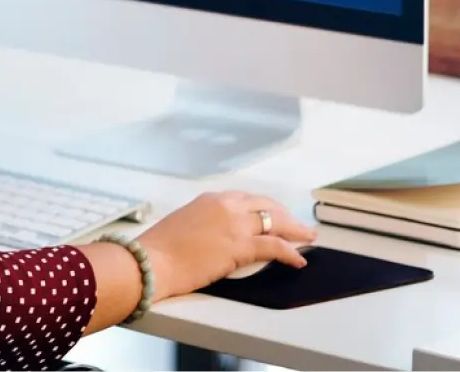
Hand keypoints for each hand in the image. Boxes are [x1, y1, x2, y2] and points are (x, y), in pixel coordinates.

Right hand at [135, 191, 315, 300]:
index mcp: (211, 199)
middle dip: (285, 215)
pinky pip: (274, 246)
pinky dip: (290, 252)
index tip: (275, 214)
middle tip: (298, 225)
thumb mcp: (184, 223)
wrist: (151, 260)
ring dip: (296, 231)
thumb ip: (204, 222)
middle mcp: (226, 205)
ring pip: (276, 222)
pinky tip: (298, 259)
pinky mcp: (239, 246)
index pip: (248, 199)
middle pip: (267, 206)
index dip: (266, 207)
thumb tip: (215, 234)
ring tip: (308, 237)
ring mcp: (234, 224)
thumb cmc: (160, 248)